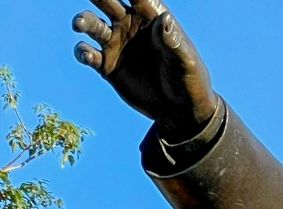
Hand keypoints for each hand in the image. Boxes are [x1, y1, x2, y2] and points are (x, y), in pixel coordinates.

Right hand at [72, 0, 217, 137]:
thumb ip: (173, 41)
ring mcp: (116, 44)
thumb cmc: (189, 81)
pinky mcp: (106, 65)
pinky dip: (82, 51)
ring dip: (83, 20)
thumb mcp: (186, 62)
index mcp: (152, 19)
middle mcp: (130, 26)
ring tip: (80, 25)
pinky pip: (86, 52)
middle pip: (108, 2)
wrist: (180, 111)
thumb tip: (165, 19)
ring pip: (91, 24)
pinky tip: (89, 56)